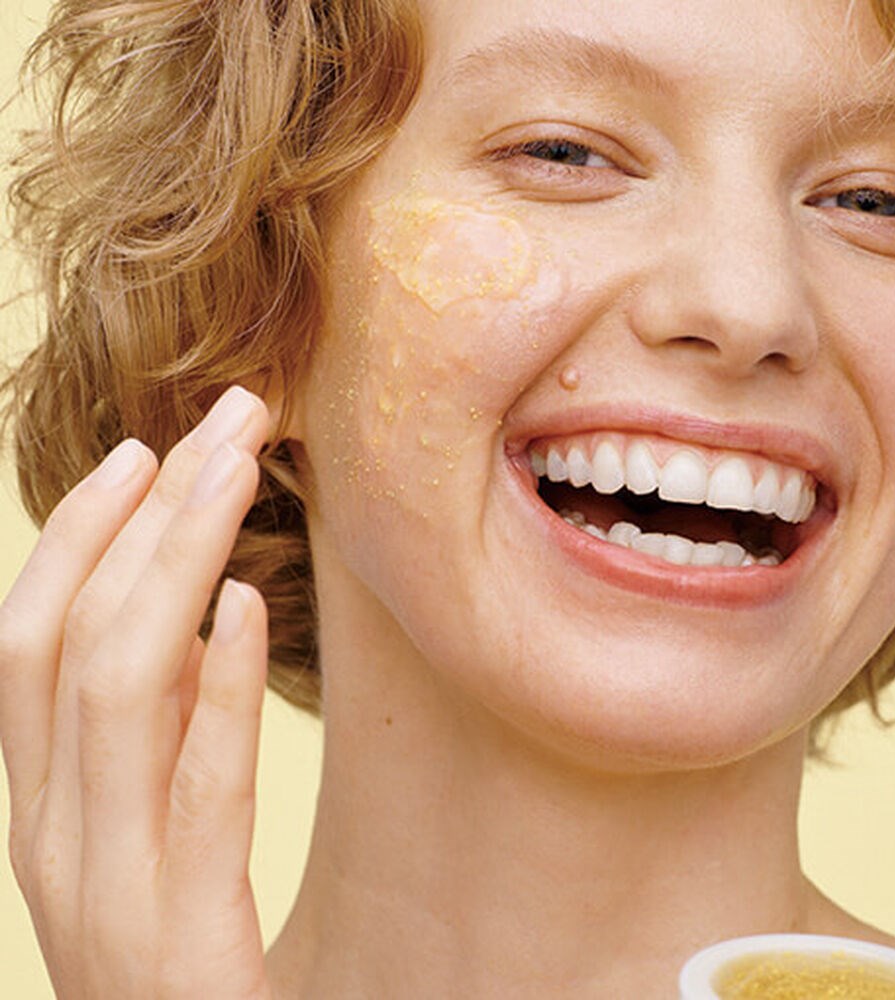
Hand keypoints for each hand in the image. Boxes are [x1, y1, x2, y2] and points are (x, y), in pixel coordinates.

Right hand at [0, 386, 273, 998]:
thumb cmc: (183, 958)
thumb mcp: (149, 830)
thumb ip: (158, 731)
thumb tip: (200, 608)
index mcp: (40, 806)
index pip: (27, 641)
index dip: (78, 536)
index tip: (142, 452)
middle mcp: (52, 838)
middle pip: (75, 638)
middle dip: (146, 515)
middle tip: (223, 418)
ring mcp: (107, 890)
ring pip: (116, 690)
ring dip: (176, 563)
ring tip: (236, 470)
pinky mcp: (182, 941)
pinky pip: (196, 791)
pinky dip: (213, 688)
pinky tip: (246, 607)